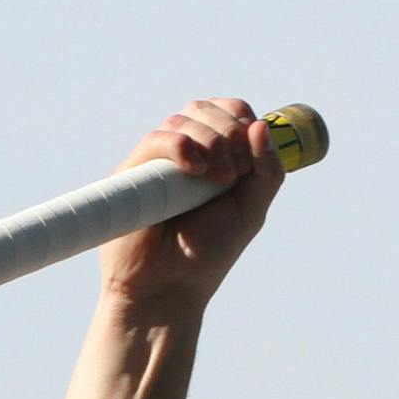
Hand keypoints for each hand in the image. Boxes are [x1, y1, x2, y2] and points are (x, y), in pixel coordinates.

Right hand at [100, 97, 284, 313]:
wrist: (168, 289)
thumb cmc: (207, 255)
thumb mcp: (252, 209)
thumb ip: (267, 170)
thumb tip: (260, 126)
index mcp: (215, 155)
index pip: (230, 111)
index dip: (244, 122)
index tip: (249, 160)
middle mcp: (184, 153)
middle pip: (207, 109)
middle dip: (229, 132)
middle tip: (233, 175)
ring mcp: (156, 162)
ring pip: (182, 120)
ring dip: (210, 140)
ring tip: (217, 180)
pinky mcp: (132, 174)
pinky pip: (156, 139)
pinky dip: (180, 146)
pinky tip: (194, 170)